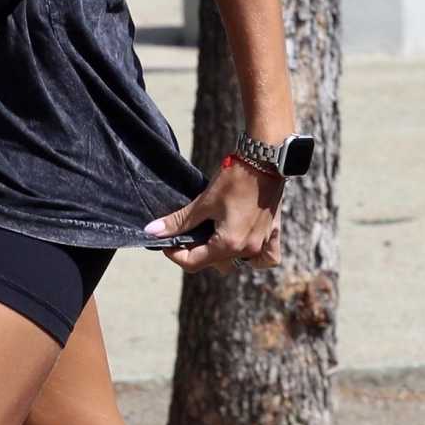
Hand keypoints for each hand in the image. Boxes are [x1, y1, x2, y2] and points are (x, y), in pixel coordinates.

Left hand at [146, 156, 283, 274]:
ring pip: (238, 263)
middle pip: (215, 264)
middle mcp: (248, 250)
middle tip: (188, 234)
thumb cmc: (234, 179)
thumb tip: (152, 231)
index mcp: (229, 244)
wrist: (264, 160)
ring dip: (222, 255)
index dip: (174, 254)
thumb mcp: (203, 202)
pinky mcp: (273, 233)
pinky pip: (266, 258)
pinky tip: (244, 245)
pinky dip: (255, 258)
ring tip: (212, 236)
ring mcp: (262, 243)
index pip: (194, 263)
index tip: (166, 242)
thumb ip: (178, 221)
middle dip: (197, 253)